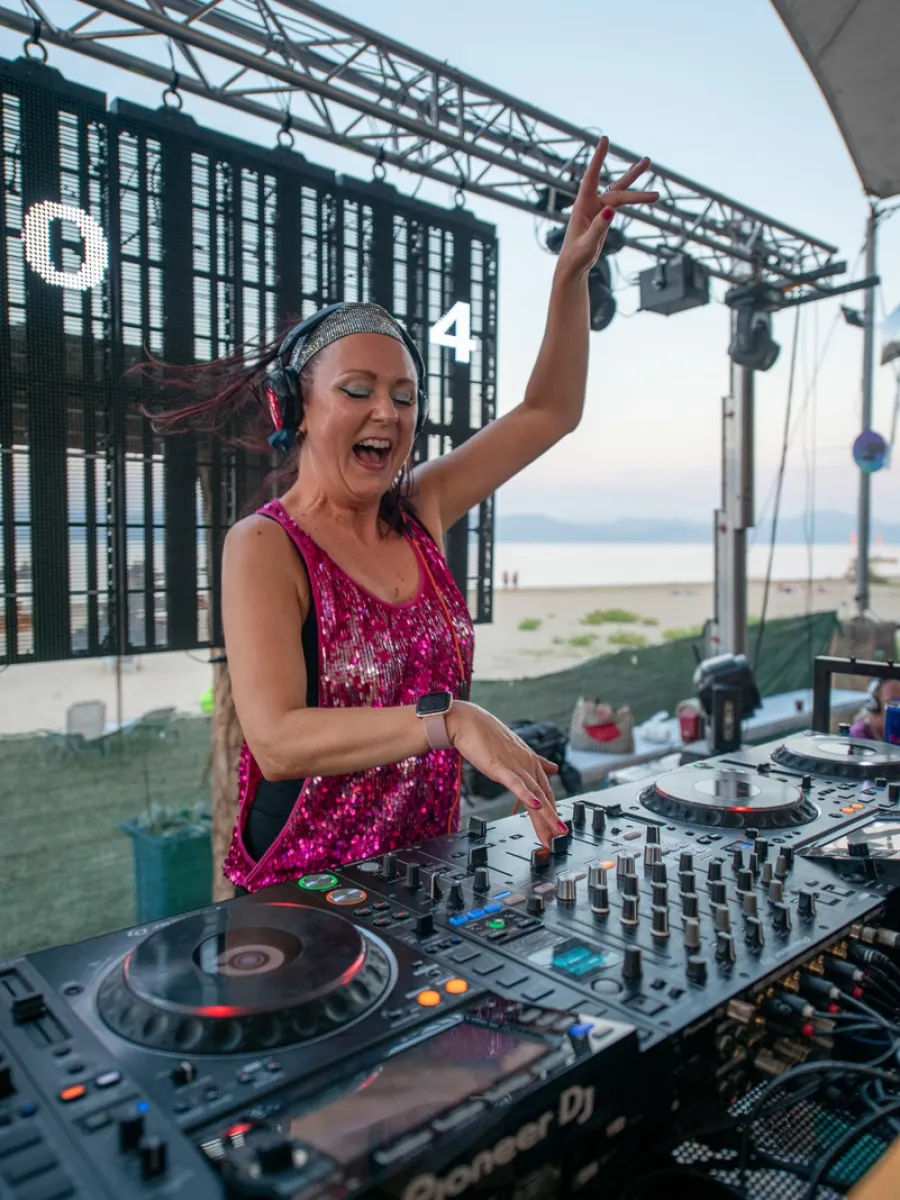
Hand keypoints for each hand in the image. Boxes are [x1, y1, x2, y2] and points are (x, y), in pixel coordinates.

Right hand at [446, 702, 564, 847]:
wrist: (466, 721)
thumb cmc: (486, 735)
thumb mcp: (515, 751)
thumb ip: (536, 761)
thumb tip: (554, 767)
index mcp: (530, 761)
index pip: (546, 790)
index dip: (553, 808)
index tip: (557, 827)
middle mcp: (527, 763)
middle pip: (544, 795)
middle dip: (552, 819)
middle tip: (560, 837)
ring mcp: (515, 765)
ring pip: (535, 793)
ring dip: (546, 815)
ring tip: (555, 832)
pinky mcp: (500, 767)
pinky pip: (516, 784)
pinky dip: (527, 796)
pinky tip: (536, 806)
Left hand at [556, 137, 657, 278]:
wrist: (572, 268)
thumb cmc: (576, 257)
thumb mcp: (587, 245)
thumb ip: (598, 228)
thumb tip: (611, 210)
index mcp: (582, 206)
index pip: (591, 177)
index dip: (598, 158)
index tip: (605, 140)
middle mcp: (590, 204)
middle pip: (616, 190)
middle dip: (633, 183)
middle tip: (649, 168)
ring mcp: (597, 209)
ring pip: (619, 192)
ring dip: (633, 180)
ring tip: (647, 163)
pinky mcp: (603, 217)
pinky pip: (619, 203)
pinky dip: (631, 197)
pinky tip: (642, 193)